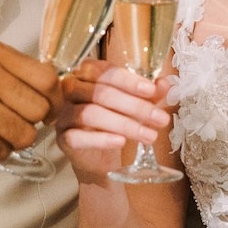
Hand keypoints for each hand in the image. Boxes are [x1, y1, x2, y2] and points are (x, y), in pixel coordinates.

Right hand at [0, 40, 59, 161]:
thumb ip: (17, 74)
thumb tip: (58, 92)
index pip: (46, 77)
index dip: (54, 99)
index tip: (48, 110)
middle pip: (39, 107)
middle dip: (33, 124)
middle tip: (16, 124)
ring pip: (24, 133)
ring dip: (15, 141)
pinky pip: (1, 149)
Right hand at [56, 60, 170, 183]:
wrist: (99, 155)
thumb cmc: (116, 122)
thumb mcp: (137, 106)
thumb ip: (149, 94)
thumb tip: (164, 84)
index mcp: (87, 73)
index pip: (106, 72)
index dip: (129, 81)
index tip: (152, 91)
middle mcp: (71, 89)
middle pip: (101, 93)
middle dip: (135, 106)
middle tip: (160, 119)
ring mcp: (64, 113)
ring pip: (91, 114)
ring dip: (124, 125)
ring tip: (149, 136)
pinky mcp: (63, 137)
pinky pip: (77, 137)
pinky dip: (101, 139)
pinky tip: (121, 142)